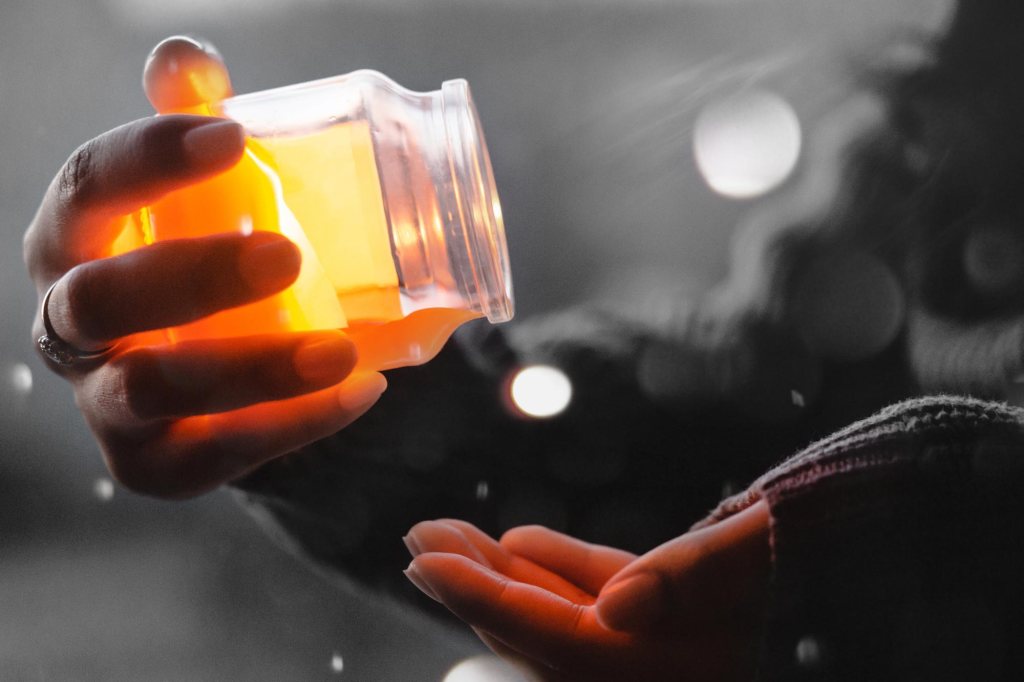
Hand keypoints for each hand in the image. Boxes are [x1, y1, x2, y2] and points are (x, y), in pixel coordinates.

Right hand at [22, 37, 386, 498]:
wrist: (207, 367)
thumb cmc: (195, 255)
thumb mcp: (196, 191)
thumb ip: (191, 119)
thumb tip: (186, 56)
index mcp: (74, 240)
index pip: (87, 189)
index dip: (149, 160)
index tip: (234, 136)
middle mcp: (70, 324)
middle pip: (99, 302)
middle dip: (190, 276)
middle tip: (287, 254)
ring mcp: (105, 403)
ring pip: (152, 389)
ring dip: (252, 368)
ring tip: (342, 349)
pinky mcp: (153, 464)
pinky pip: (212, 456)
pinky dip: (289, 427)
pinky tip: (361, 390)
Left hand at [403, 501, 769, 680]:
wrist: (829, 578)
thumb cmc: (783, 566)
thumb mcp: (739, 563)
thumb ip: (679, 578)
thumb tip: (615, 610)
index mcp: (643, 667)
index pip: (540, 629)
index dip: (477, 593)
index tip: (423, 560)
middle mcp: (627, 668)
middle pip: (529, 624)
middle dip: (470, 578)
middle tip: (419, 538)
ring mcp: (632, 649)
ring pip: (548, 609)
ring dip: (496, 569)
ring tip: (445, 531)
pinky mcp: (640, 627)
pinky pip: (580, 603)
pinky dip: (547, 571)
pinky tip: (513, 542)